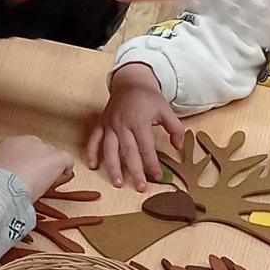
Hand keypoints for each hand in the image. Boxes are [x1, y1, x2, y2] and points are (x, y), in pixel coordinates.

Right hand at [0, 133, 74, 201]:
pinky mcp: (56, 157)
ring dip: (50, 169)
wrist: (4, 187)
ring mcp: (43, 148)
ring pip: (52, 157)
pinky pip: (67, 161)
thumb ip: (5, 169)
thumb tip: (11, 176)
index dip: (26, 164)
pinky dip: (65, 171)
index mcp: (9, 143)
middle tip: (35, 181)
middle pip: (39, 151)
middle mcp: (27, 140)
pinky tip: (58, 181)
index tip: (25, 175)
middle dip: (38, 165)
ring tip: (44, 184)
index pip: (24, 150)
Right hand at [86, 65, 184, 187]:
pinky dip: (91, 152)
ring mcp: (110, 124)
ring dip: (112, 167)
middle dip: (135, 171)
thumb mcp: (166, 110)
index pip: (146, 148)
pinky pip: (94, 139)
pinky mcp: (101, 123)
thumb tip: (178, 148)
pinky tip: (92, 165)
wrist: (130, 82)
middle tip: (140, 187)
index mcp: (139, 121)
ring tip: (117, 182)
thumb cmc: (148, 98)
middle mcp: (122, 124)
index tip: (158, 176)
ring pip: (109, 149)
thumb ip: (175, 129)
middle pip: (128, 152)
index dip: (152, 164)